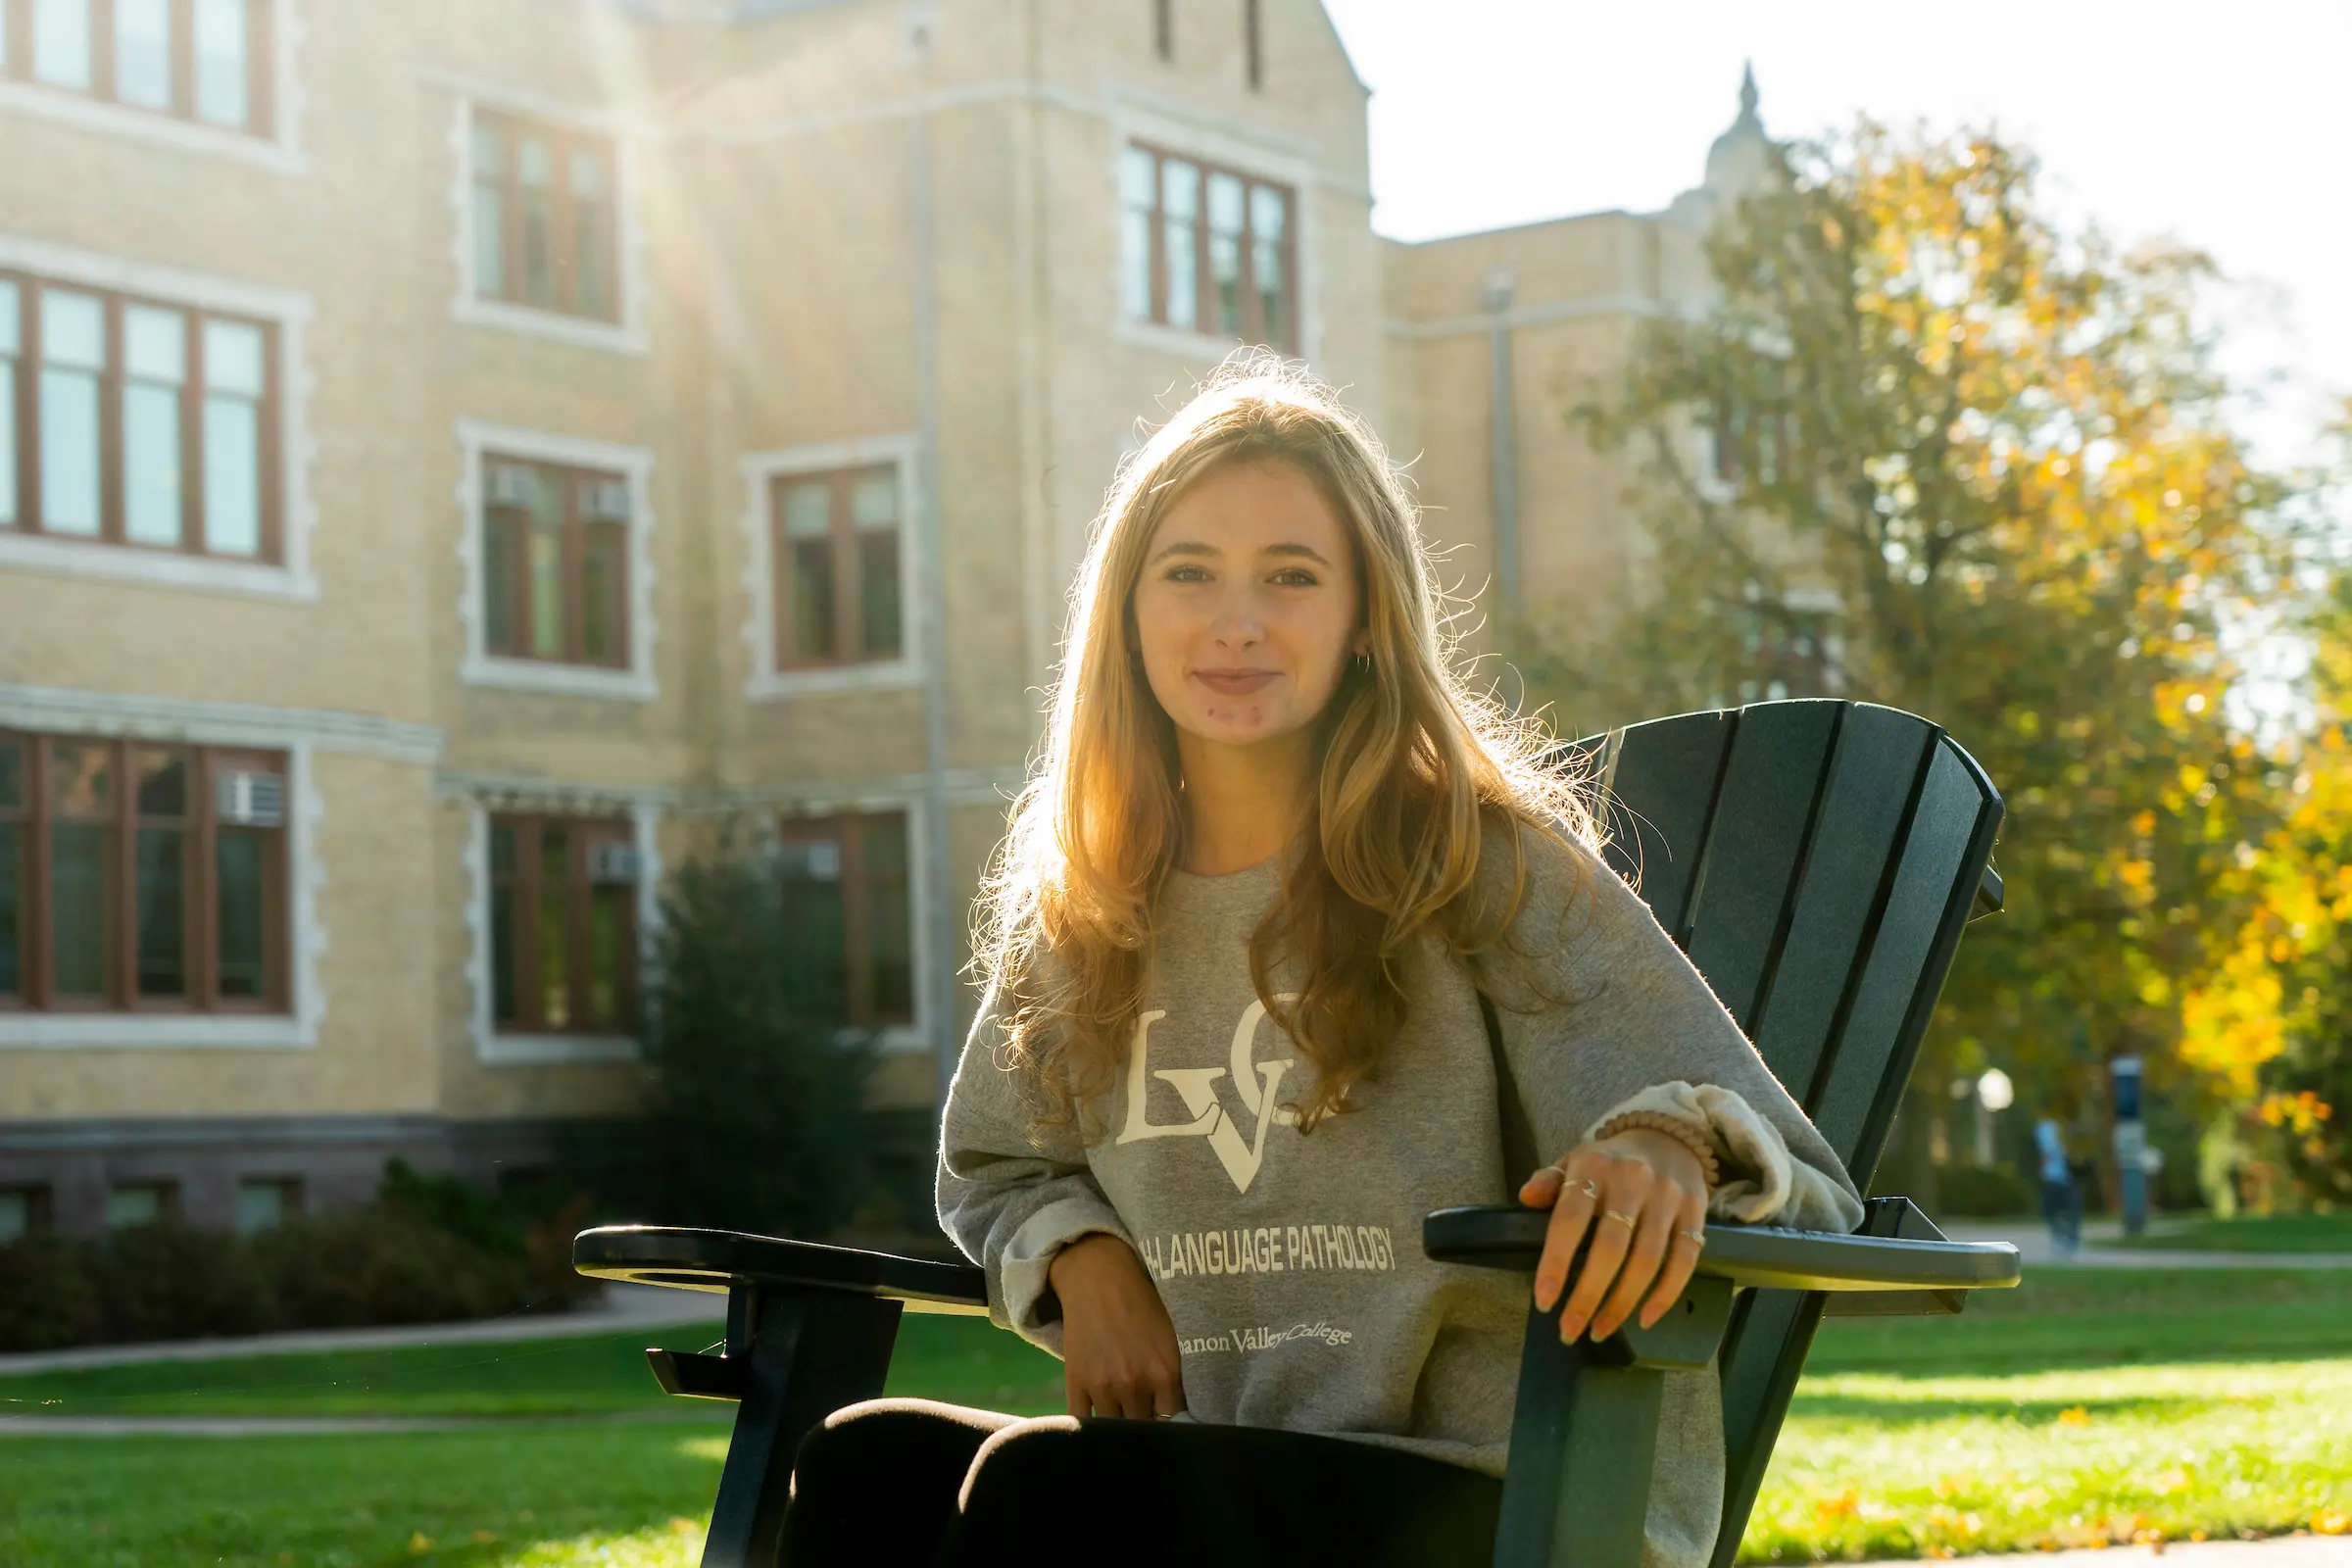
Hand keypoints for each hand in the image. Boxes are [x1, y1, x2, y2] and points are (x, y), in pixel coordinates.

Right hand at [1047, 1234, 1185, 1419]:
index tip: (1169, 1426)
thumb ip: (1178, 1376)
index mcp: (1166, 1372)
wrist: (1098, 1276)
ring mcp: (1103, 1386)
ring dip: (1120, 1427)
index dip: (1172, 1428)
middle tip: (1146, 1423)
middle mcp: (1135, 1384)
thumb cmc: (1143, 1303)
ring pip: (1115, 1429)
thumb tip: (1184, 1415)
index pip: (1174, 1423)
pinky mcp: (1076, 1382)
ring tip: (1123, 1421)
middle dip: (1147, 1430)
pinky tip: (1098, 1421)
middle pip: (1144, 1429)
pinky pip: (1082, 1422)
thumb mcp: (1172, 1337)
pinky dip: (1091, 1428)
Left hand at [1517, 1128, 1708, 1343]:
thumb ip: (1550, 1180)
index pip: (1570, 1218)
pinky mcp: (1696, 1211)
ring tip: (1601, 1329)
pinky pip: (1684, 1260)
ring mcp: (1667, 1196)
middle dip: (1589, 1296)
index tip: (1544, 1301)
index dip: (1556, 1262)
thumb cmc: (1611, 1160)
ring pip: (1647, 1261)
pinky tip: (1645, 1318)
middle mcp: (1632, 1180)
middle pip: (1610, 1248)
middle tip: (1570, 1330)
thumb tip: (1526, 1197)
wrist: (1669, 1134)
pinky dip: (1666, 1294)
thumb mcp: (1575, 1160)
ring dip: (1623, 1303)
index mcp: (1593, 1167)